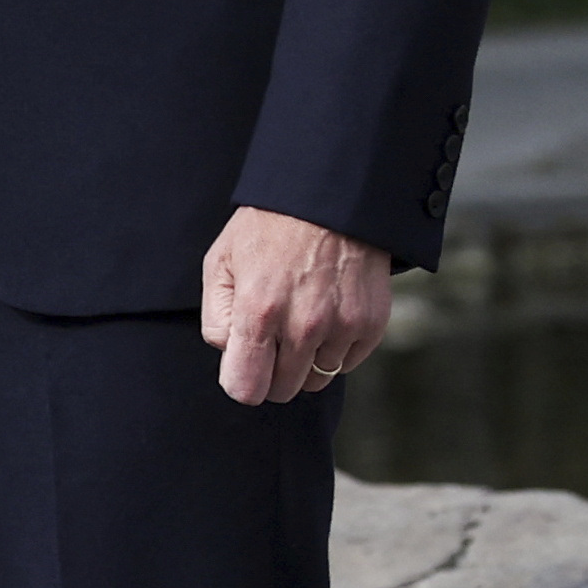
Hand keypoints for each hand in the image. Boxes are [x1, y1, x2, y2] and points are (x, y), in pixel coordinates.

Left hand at [202, 206, 386, 406]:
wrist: (330, 197)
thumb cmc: (269, 228)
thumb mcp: (221, 262)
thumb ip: (217, 317)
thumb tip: (230, 353)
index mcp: (259, 312)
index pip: (246, 389)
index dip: (241, 380)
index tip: (245, 364)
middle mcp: (303, 325)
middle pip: (282, 390)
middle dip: (272, 372)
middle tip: (272, 338)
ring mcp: (342, 327)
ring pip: (317, 380)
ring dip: (306, 361)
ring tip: (300, 321)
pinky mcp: (371, 325)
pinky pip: (347, 363)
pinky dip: (335, 349)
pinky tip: (326, 315)